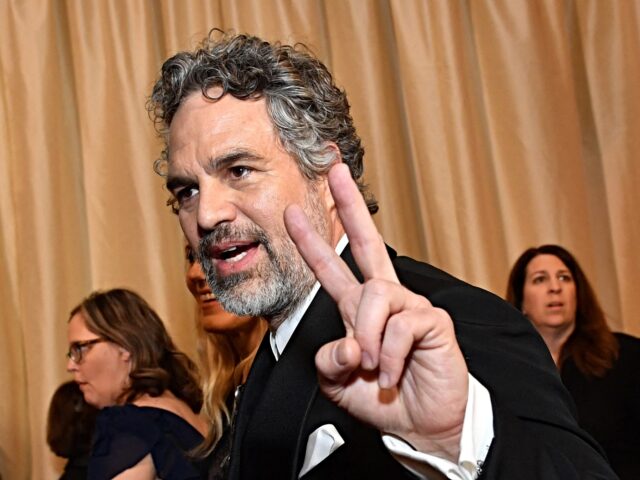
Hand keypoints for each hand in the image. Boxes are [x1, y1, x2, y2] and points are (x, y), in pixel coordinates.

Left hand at [284, 164, 468, 461]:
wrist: (422, 426)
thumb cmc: (382, 400)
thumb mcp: (339, 383)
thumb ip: (330, 360)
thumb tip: (350, 342)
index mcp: (358, 310)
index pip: (333, 269)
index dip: (312, 243)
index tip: (290, 216)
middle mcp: (384, 301)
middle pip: (368, 244)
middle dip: (349, 207)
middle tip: (335, 172)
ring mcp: (410, 307)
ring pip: (376, 295)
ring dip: (368, 335)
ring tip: (374, 367)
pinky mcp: (434, 321)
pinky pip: (402, 325)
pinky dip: (391, 355)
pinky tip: (393, 373)